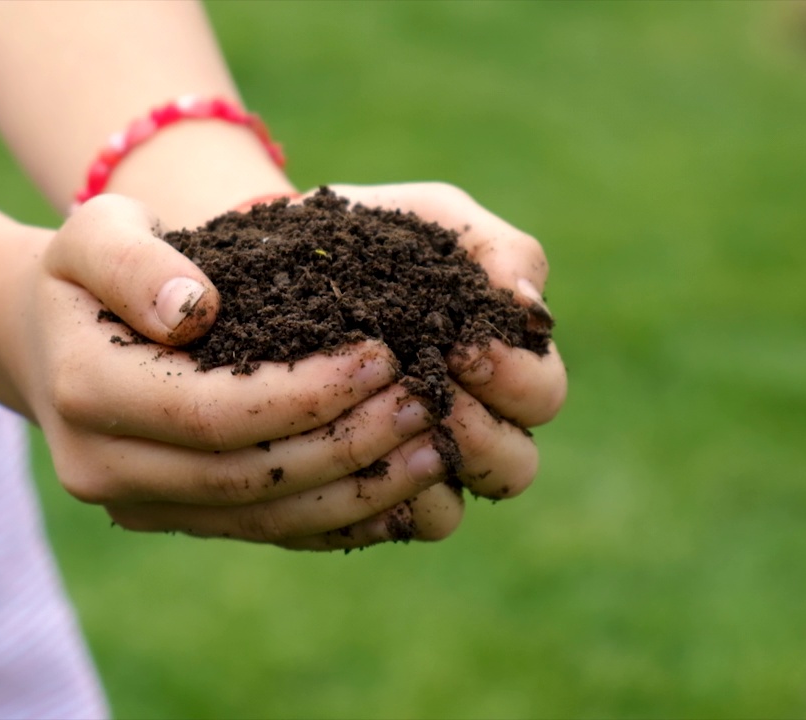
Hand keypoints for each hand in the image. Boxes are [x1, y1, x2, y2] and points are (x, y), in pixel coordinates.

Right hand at [10, 195, 474, 550]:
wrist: (48, 339)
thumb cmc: (85, 275)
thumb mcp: (93, 233)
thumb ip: (133, 259)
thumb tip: (193, 310)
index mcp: (86, 392)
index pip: (213, 411)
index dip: (307, 392)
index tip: (385, 353)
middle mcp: (103, 468)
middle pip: (248, 475)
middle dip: (349, 443)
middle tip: (427, 400)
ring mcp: (139, 506)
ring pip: (265, 517)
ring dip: (358, 491)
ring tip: (433, 448)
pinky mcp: (176, 521)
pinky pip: (265, 532)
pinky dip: (338, 520)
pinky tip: (401, 494)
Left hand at [324, 183, 568, 498]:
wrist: (264, 263)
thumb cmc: (365, 238)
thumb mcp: (432, 220)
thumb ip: (496, 249)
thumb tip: (530, 308)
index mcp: (501, 368)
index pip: (541, 397)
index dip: (514, 379)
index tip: (463, 345)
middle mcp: (467, 428)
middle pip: (514, 468)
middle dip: (479, 432)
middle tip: (432, 392)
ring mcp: (410, 470)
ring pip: (449, 513)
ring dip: (425, 469)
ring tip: (382, 421)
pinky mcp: (354, 496)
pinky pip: (377, 526)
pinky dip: (370, 500)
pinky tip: (342, 456)